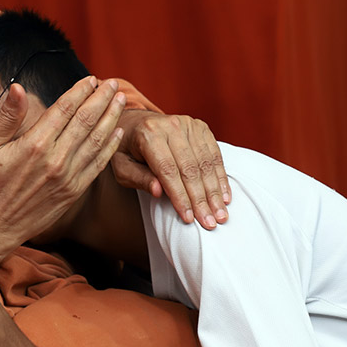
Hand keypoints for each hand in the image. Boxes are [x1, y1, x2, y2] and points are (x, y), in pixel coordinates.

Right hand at [0, 75, 125, 250]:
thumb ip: (7, 116)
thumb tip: (18, 88)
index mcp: (35, 143)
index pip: (65, 109)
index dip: (80, 91)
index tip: (91, 79)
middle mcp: (55, 159)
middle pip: (86, 121)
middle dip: (102, 99)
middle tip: (113, 84)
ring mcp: (68, 176)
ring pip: (97, 140)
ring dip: (111, 118)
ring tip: (121, 101)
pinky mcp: (73, 191)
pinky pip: (97, 165)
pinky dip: (110, 147)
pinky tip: (117, 133)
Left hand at [112, 109, 230, 228]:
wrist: (135, 123)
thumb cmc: (127, 151)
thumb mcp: (122, 167)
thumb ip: (139, 179)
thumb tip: (158, 192)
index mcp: (148, 134)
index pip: (168, 170)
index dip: (180, 196)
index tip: (189, 218)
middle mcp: (170, 125)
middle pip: (190, 168)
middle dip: (201, 198)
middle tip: (209, 222)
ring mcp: (188, 124)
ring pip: (205, 163)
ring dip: (214, 191)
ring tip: (220, 214)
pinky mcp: (200, 127)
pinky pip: (214, 154)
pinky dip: (220, 177)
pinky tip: (224, 196)